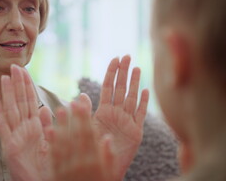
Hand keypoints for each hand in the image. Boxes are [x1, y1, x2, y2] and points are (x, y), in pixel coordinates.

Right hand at [0, 64, 51, 180]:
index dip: (27, 86)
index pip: (30, 101)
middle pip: (19, 102)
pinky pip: (3, 128)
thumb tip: (46, 108)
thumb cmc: (43, 167)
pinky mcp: (9, 148)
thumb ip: (48, 126)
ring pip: (11, 111)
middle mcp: (23, 129)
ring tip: (4, 78)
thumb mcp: (49, 144)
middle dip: (17, 84)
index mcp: (34, 127)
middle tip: (14, 66)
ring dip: (7, 94)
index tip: (24, 70)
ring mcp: (15, 137)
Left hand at [50, 99, 115, 180]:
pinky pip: (53, 156)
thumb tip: (107, 138)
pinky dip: (51, 142)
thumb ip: (109, 157)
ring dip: (61, 125)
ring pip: (64, 143)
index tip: (82, 105)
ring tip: (58, 109)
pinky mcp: (56, 174)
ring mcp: (67, 169)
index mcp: (95, 162)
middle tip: (70, 101)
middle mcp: (81, 163)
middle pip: (76, 136)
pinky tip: (49, 129)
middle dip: (73, 118)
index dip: (85, 119)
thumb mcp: (110, 176)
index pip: (90, 136)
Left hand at [92, 55, 148, 179]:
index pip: (108, 88)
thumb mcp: (85, 130)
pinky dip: (143, 103)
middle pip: (121, 89)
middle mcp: (116, 115)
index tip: (115, 58)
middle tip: (127, 55)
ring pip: (132, 98)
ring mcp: (127, 123)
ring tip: (136, 67)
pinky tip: (146, 91)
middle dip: (124, 72)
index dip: (111, 73)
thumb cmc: (90, 152)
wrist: (101, 170)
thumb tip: (79, 95)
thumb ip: (84, 113)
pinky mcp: (136, 133)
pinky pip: (140, 115)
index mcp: (103, 113)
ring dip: (134, 83)